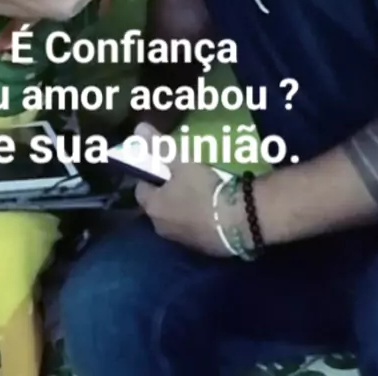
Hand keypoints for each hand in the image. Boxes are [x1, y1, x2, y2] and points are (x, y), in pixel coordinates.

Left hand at [134, 123, 233, 256]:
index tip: (163, 168)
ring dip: (182, 209)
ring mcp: (182, 241)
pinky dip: (198, 222)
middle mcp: (161, 228)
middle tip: (183, 179)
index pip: (141, 190)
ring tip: (200, 194)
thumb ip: (160, 146)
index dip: (150, 177)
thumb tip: (138, 127)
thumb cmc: (204, 188)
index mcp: (153, 207)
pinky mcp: (202, 249)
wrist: (239, 220)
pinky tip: (213, 211)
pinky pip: (194, 232)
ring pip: (175, 221)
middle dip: (166, 194)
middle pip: (158, 207)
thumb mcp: (182, 161)